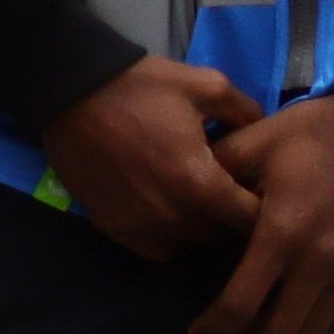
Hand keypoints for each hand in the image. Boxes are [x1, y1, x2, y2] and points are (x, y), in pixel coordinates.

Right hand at [40, 54, 265, 277]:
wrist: (67, 90)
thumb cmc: (139, 87)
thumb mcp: (206, 84)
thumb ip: (246, 112)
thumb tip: (266, 135)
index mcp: (201, 182)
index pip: (254, 219)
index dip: (263, 207)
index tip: (259, 192)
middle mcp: (173, 214)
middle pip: (222, 234)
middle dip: (229, 215)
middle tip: (225, 189)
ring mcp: (140, 224)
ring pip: (190, 241)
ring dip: (198, 225)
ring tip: (192, 197)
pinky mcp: (113, 227)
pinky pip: (157, 248)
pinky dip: (166, 235)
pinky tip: (162, 208)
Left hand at [192, 94, 333, 333]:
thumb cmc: (315, 132)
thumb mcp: (255, 142)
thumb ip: (216, 174)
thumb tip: (183, 196)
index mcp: (281, 235)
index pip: (241, 305)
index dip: (214, 329)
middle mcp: (319, 264)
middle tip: (226, 332)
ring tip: (259, 324)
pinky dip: (321, 327)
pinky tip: (301, 312)